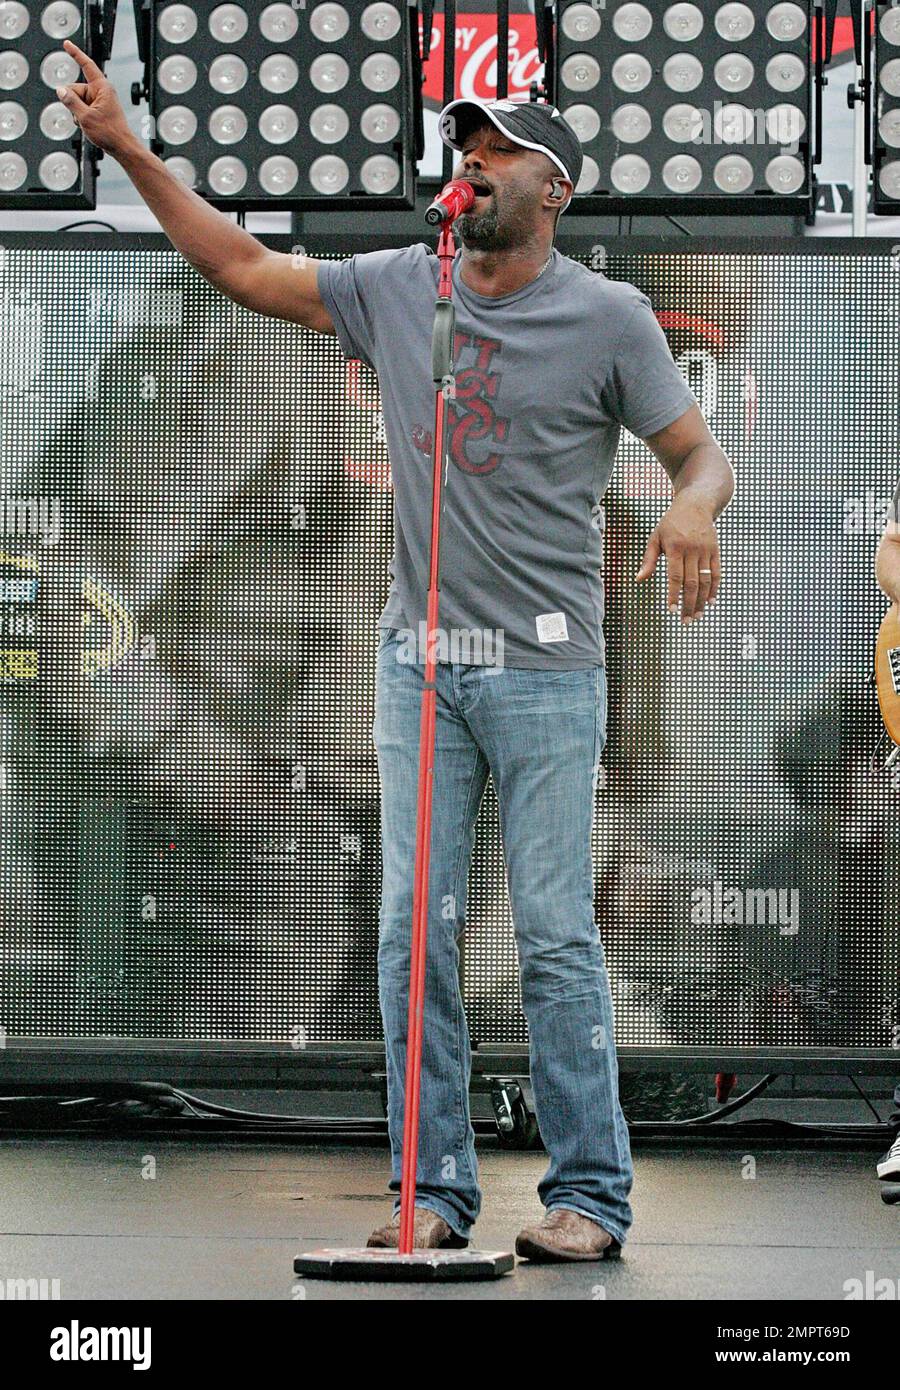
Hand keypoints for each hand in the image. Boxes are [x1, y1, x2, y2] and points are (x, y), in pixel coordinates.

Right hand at [54, 38, 135, 157]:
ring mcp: (100, 101)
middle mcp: (101, 92)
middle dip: (73, 102)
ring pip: (77, 101)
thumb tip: (60, 90)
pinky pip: (82, 109)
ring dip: (77, 113)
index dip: (75, 54)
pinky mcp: (98, 110)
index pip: (86, 65)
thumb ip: (71, 101)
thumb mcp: (85, 117)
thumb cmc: (110, 133)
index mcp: (102, 87)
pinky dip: (81, 118)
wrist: (122, 147)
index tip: (66, 44)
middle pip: (75, 89)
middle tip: (83, 117)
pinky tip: (89, 126)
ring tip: (89, 124)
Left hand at [635, 492, 720, 623]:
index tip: (671, 610)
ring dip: (702, 601)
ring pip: (705, 580)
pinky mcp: (716, 550)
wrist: (696, 504)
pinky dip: (714, 588)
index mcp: (674, 547)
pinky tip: (711, 601)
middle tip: (686, 621)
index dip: (674, 595)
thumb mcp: (655, 537)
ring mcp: (706, 550)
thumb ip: (648, 560)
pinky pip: (716, 572)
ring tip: (697, 616)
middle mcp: (692, 550)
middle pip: (691, 582)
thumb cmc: (671, 523)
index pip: (674, 576)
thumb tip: (639, 579)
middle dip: (688, 604)